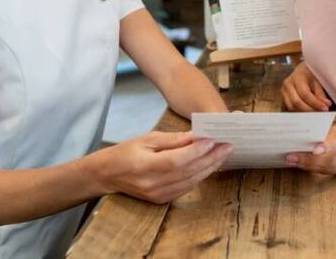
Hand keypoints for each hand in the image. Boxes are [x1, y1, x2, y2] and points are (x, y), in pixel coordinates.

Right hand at [92, 131, 231, 203]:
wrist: (108, 174)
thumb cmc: (126, 152)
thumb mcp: (147, 139)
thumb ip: (173, 139)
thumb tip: (197, 136)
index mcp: (144, 166)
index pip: (177, 160)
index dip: (197, 151)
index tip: (213, 140)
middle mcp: (152, 184)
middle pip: (187, 172)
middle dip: (210, 158)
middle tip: (227, 146)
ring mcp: (157, 195)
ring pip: (190, 182)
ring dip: (209, 168)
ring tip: (223, 154)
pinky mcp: (161, 200)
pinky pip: (186, 188)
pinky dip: (200, 176)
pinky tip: (210, 165)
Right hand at [282, 62, 330, 111]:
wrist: (304, 69)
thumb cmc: (313, 73)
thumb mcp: (318, 79)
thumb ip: (321, 93)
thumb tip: (325, 105)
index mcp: (297, 77)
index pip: (305, 94)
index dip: (315, 103)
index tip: (326, 108)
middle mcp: (287, 84)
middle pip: (296, 102)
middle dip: (310, 110)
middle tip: (322, 114)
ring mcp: (283, 91)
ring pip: (292, 107)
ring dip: (305, 113)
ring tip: (316, 114)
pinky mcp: (284, 98)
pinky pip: (290, 109)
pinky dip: (300, 112)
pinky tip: (309, 113)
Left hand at [284, 123, 335, 174]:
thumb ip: (329, 133)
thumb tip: (307, 138)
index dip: (329, 146)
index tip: (314, 149)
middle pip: (332, 159)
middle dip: (310, 159)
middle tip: (291, 156)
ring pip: (329, 168)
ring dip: (308, 166)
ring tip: (292, 161)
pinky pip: (330, 172)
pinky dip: (315, 169)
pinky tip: (302, 165)